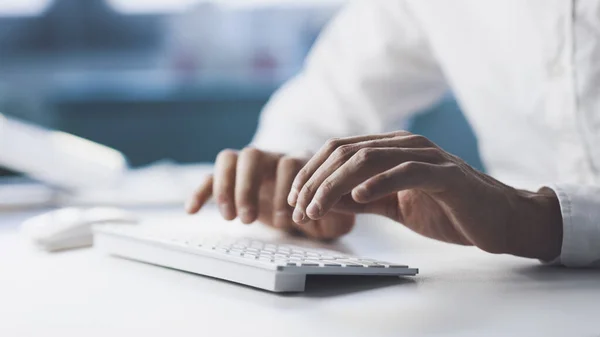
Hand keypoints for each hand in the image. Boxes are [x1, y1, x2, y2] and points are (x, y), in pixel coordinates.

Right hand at [186, 148, 354, 239]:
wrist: (308, 204)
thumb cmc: (322, 208)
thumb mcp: (336, 214)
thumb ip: (339, 213)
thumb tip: (329, 210)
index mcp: (299, 162)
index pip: (289, 163)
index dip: (285, 189)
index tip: (285, 220)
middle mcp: (273, 158)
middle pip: (254, 155)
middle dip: (248, 187)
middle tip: (249, 220)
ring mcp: (250, 168)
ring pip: (230, 159)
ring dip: (226, 187)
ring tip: (230, 218)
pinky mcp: (232, 180)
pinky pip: (210, 177)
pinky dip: (201, 191)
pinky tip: (192, 210)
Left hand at [288, 132, 562, 260]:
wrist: (499, 220)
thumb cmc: (447, 210)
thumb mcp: (393, 206)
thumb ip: (361, 200)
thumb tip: (324, 201)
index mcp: (390, 148)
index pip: (338, 150)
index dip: (310, 173)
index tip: (294, 201)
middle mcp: (405, 144)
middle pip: (346, 151)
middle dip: (315, 181)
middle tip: (299, 210)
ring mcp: (426, 156)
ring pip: (368, 158)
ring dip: (335, 185)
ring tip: (317, 208)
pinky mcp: (447, 174)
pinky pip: (407, 172)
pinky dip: (380, 182)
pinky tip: (360, 197)